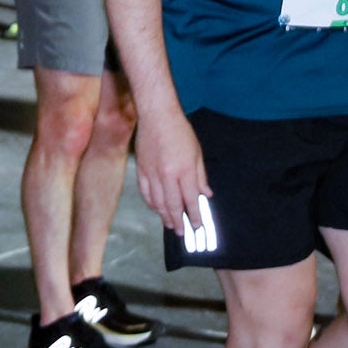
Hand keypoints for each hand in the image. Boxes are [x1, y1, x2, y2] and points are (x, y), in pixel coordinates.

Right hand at [131, 104, 210, 234]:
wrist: (157, 115)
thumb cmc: (180, 132)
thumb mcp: (197, 153)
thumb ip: (201, 176)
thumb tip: (205, 194)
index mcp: (184, 171)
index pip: (190, 200)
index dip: (194, 216)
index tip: (197, 226)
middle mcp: (167, 175)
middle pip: (172, 206)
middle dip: (178, 221)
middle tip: (181, 232)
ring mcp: (152, 173)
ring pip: (157, 202)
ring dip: (163, 215)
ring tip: (169, 224)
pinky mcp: (141, 170)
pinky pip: (146, 193)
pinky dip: (151, 204)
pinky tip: (156, 209)